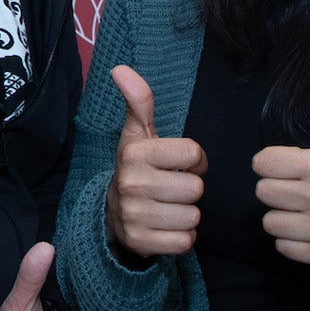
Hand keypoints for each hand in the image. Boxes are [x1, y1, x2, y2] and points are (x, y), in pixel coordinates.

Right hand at [104, 65, 207, 261]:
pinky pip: (185, 242)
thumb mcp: (138, 135)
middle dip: (190, 190)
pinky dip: (182, 238)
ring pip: (193, 216)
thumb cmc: (138, 168)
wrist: (113, 214)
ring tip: (169, 207)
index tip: (181, 163)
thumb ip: (139, 102)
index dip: (195, 159)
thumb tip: (120, 68)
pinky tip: (166, 227)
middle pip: (196, 188)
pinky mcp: (141, 242)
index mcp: (136, 153)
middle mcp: (132, 183)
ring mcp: (135, 215)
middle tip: (173, 189)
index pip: (193, 153)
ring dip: (187, 214)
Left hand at [253, 52, 309, 277]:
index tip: (292, 165)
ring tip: (304, 208)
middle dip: (277, 188)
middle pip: (262, 192)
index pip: (261, 163)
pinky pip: (280, 246)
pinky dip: (291, 239)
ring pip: (269, 221)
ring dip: (282, 215)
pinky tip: (309, 227)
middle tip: (298, 187)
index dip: (272, 163)